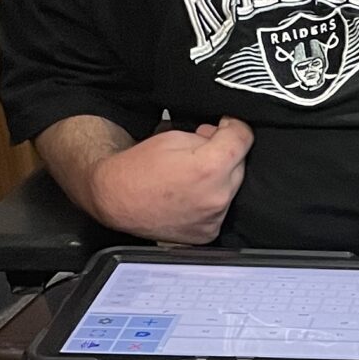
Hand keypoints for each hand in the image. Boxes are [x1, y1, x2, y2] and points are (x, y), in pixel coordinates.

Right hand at [89, 118, 251, 244]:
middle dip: (225, 155)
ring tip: (191, 177)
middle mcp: (216, 196)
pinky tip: (190, 195)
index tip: (229, 126)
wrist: (114, 200)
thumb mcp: (174, 137)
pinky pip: (221, 210)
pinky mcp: (208, 233)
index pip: (243, 139)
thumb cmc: (137, 169)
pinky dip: (210, 200)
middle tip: (201, 153)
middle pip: (239, 165)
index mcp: (210, 168)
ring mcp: (213, 218)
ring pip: (232, 188)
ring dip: (219, 179)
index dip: (235, 127)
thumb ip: (207, 136)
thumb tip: (221, 137)